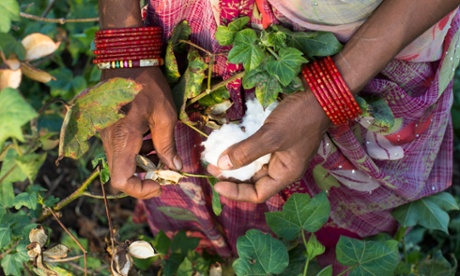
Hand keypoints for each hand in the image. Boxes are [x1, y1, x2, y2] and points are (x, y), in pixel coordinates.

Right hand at [99, 67, 181, 198]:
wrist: (128, 61)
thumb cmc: (149, 86)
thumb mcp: (165, 116)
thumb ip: (167, 145)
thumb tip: (174, 168)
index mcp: (123, 139)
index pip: (122, 180)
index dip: (140, 189)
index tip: (159, 184)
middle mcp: (109, 140)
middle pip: (123, 174)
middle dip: (145, 176)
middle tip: (166, 168)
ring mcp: (106, 135)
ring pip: (123, 163)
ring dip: (143, 163)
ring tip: (162, 150)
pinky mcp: (108, 129)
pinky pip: (121, 150)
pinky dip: (137, 152)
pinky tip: (152, 139)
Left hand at [210, 91, 330, 202]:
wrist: (320, 96)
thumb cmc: (299, 118)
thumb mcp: (271, 136)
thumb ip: (246, 152)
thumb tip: (221, 166)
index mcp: (285, 174)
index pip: (258, 194)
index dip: (236, 192)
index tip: (217, 184)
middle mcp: (282, 168)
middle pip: (254, 181)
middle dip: (232, 177)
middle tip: (211, 168)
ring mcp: (280, 154)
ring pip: (254, 165)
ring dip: (235, 162)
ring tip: (216, 157)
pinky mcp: (277, 141)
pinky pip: (257, 151)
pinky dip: (243, 149)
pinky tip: (230, 143)